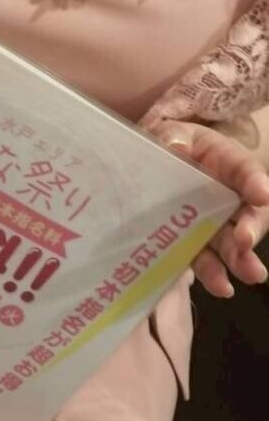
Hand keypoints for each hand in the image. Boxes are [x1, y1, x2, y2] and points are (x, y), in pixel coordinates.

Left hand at [149, 121, 268, 297]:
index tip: (261, 195)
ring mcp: (216, 222)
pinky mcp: (199, 243)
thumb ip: (173, 137)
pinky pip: (209, 260)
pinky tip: (221, 287)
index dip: (254, 182)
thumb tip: (177, 147)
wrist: (162, 164)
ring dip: (240, 260)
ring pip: (233, 242)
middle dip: (250, 228)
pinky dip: (215, 274)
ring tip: (248, 275)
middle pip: (247, 213)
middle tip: (246, 241)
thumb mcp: (172, 132)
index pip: (244, 170)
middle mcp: (228, 195)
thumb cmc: (174, 144)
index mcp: (226, 162)